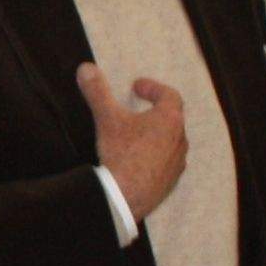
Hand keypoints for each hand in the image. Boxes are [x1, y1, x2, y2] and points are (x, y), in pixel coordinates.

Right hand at [77, 62, 186, 224]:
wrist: (125, 197)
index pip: (169, 95)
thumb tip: (86, 68)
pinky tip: (139, 161)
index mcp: (169, 119)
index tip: (137, 87)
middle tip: (137, 109)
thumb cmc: (121, 153)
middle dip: (155, 111)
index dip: (153, 88)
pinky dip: (156, 156)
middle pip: (172, 118)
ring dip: (157, 135)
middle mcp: (180, 139)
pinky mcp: (171, 182)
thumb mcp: (107, 118)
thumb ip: (98, 91)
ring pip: (171, 141)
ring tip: (137, 136)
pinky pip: (167, 162)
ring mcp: (177, 162)